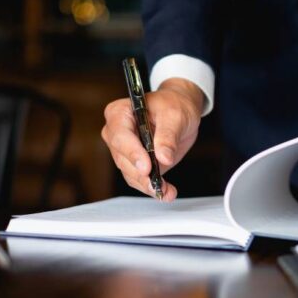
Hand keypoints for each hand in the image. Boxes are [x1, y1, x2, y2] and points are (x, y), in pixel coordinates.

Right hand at [101, 78, 203, 200]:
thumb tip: (163, 157)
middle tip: (158, 184)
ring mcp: (124, 149)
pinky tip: (166, 192)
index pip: (120, 136)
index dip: (132, 153)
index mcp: (120, 113)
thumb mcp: (175, 115)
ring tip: (167, 191)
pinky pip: (139, 179)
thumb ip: (168, 136)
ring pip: (129, 173)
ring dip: (148, 184)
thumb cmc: (174, 105)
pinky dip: (152, 187)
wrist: (181, 110)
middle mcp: (116, 132)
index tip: (147, 167)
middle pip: (122, 158)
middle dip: (141, 174)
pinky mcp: (135, 163)